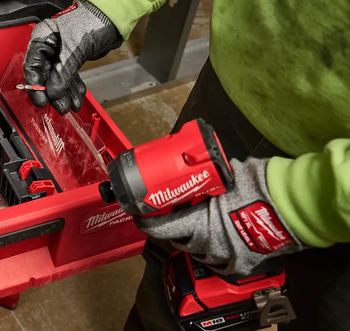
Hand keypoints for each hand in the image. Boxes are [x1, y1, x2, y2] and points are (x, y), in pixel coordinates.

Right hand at [23, 1, 121, 113]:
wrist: (114, 17)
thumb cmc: (93, 21)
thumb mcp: (76, 47)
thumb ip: (63, 71)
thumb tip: (53, 92)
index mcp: (42, 37)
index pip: (32, 66)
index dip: (35, 86)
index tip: (41, 100)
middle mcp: (48, 46)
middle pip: (45, 75)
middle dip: (53, 92)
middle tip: (60, 106)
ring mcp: (60, 53)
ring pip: (58, 79)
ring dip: (64, 93)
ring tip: (70, 105)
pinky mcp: (72, 58)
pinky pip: (69, 77)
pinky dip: (73, 88)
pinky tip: (77, 97)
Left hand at [135, 158, 304, 274]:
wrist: (293, 208)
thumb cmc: (259, 188)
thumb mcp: (226, 174)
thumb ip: (206, 176)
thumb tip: (194, 166)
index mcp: (198, 223)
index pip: (158, 227)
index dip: (145, 220)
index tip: (139, 211)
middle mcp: (206, 244)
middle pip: (175, 238)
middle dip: (169, 225)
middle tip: (169, 211)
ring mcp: (222, 257)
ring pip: (194, 250)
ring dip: (190, 238)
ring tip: (194, 221)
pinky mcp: (238, 266)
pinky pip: (215, 260)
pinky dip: (210, 249)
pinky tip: (213, 236)